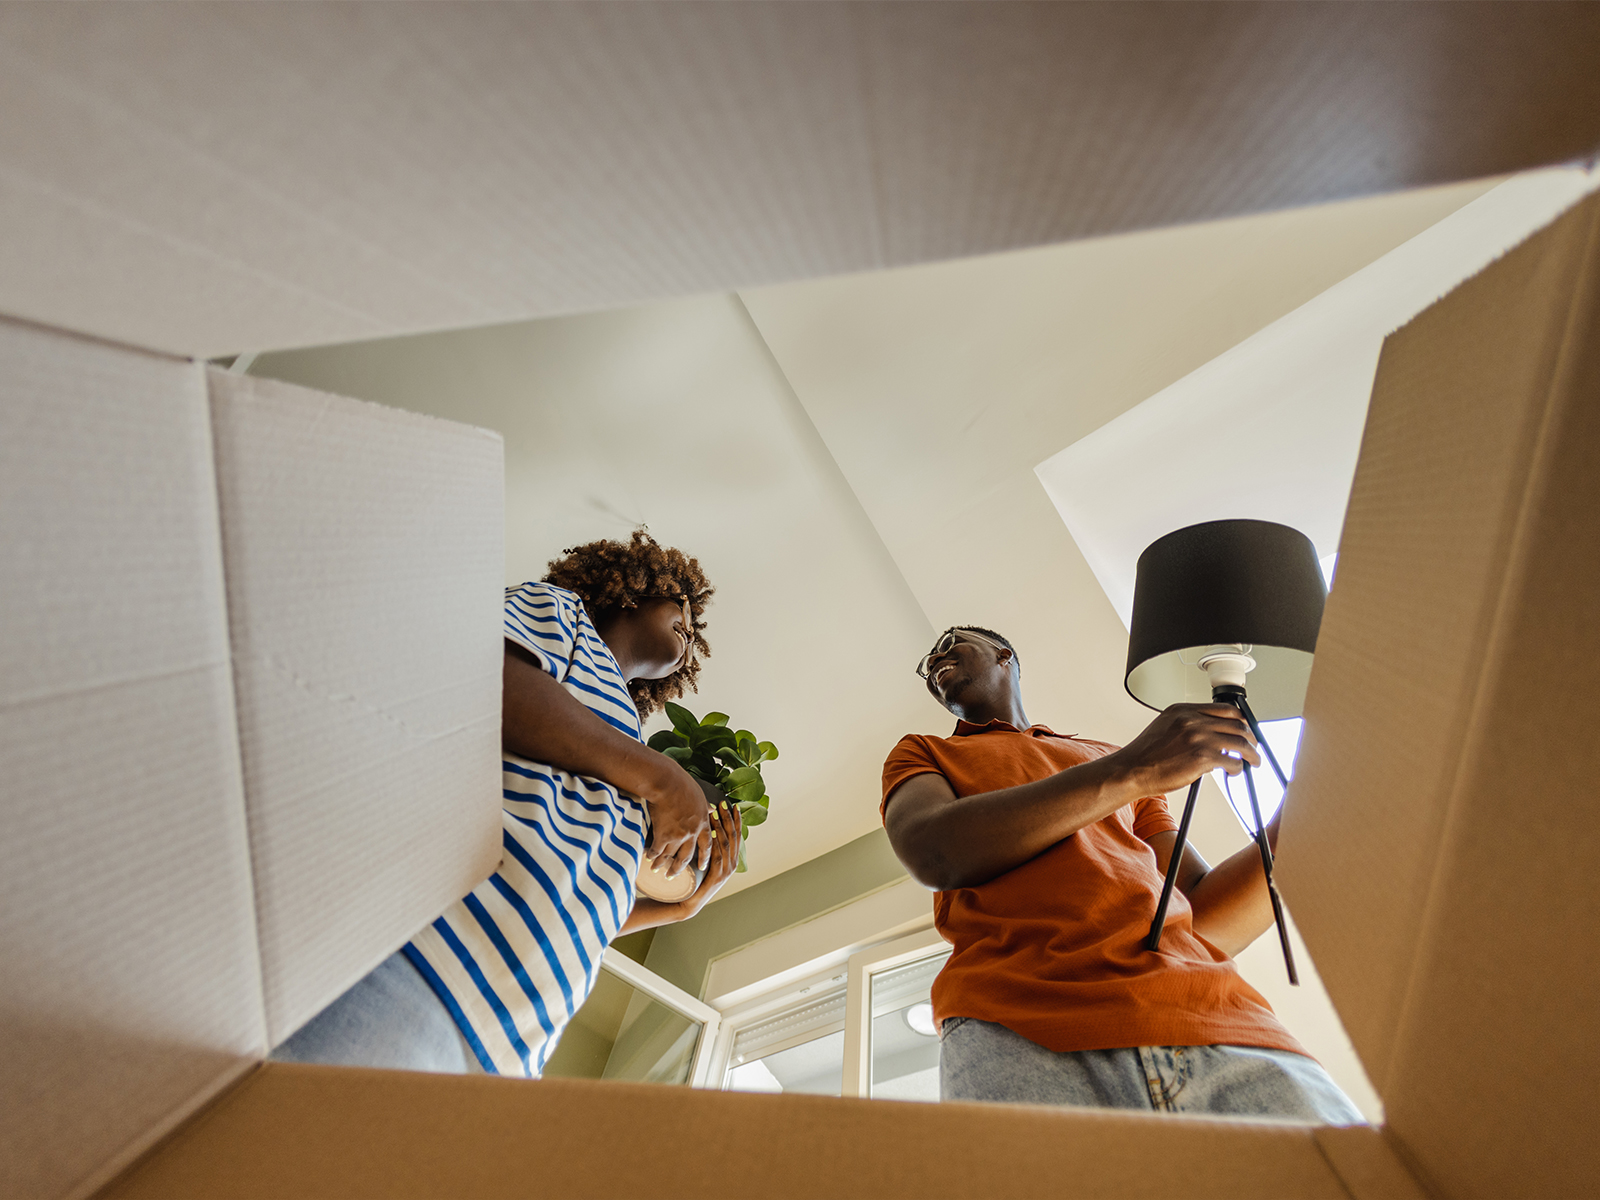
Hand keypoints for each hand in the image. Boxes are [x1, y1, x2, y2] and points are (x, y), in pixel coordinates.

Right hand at [641, 756, 712, 877]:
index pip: (707, 845)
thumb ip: (705, 807)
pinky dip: (652, 855)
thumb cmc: (683, 785)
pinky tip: (648, 857)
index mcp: (703, 823)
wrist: (668, 784)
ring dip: (662, 864)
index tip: (703, 866)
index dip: (705, 857)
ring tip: (656, 870)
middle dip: (679, 868)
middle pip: (687, 856)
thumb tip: (712, 810)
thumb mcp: (700, 795)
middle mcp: (692, 833)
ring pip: (670, 855)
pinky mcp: (663, 835)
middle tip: (673, 875)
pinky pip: (657, 850)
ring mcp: (677, 836)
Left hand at [678, 797, 741, 916]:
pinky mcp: (718, 877)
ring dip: (722, 827)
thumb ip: (708, 846)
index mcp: (730, 859)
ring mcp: (726, 871)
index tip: (733, 805)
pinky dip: (717, 844)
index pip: (735, 835)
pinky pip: (718, 856)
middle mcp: (732, 864)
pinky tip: (714, 833)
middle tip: (724, 804)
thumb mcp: (703, 859)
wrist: (688, 901)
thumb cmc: (694, 878)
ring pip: (726, 844)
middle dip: (729, 818)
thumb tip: (706, 826)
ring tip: (716, 813)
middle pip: (733, 836)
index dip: (735, 820)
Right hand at [1104, 703, 1259, 795]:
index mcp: (1183, 710)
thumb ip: (1187, 725)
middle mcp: (1192, 720)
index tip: (1244, 728)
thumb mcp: (1165, 727)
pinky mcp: (1203, 758)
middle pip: (1236, 723)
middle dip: (1250, 736)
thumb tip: (1210, 735)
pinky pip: (1232, 761)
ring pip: (1240, 742)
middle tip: (1253, 746)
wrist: (1131, 770)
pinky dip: (1238, 768)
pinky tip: (1234, 771)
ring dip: (1251, 753)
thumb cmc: (1145, 755)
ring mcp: (1199, 738)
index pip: (1224, 708)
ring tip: (1253, 760)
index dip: (1240, 719)